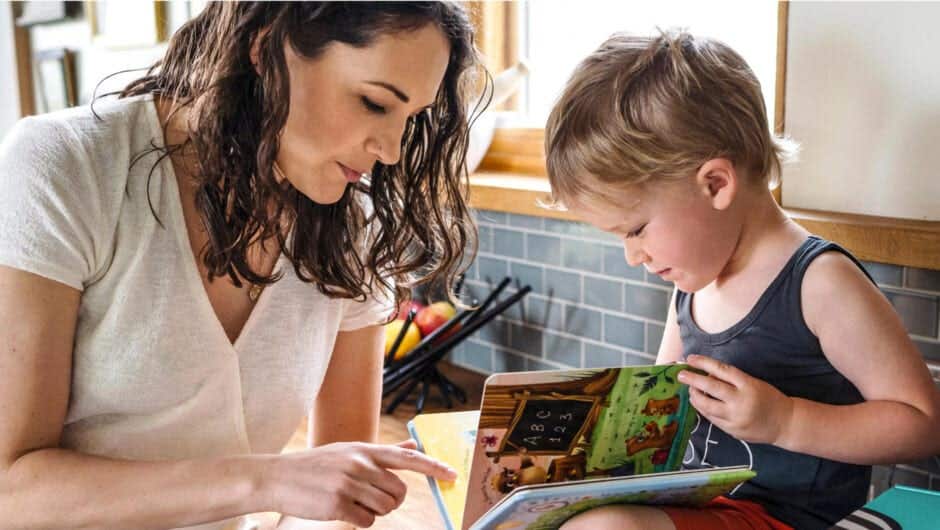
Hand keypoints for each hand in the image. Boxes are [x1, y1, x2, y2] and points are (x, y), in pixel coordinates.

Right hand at [262, 439, 455, 527]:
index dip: (433, 466)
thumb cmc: (316, 466)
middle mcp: (360, 463)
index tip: (453, 474)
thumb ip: (382, 452)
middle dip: (391, 501)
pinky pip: (367, 521)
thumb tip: (413, 445)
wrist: (276, 477)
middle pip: (400, 492)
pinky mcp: (338, 504)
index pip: (407, 457)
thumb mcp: (349, 451)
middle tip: (370, 499)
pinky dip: (358, 520)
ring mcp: (349, 484)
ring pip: (386, 508)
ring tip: (352, 502)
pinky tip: (341, 510)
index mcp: (364, 449)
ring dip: (374, 511)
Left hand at [678, 354, 793, 444]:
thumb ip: (731, 380)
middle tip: (681, 375)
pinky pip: (712, 419)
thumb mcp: (753, 383)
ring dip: (695, 397)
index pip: (722, 370)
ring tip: (691, 390)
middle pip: (710, 388)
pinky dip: (704, 409)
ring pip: (707, 406)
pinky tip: (700, 403)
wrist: (785, 423)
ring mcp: (735, 418)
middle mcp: (741, 401)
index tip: (691, 358)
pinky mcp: (732, 431)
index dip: (704, 363)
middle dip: (692, 380)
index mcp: (748, 385)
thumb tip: (706, 375)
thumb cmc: (768, 398)